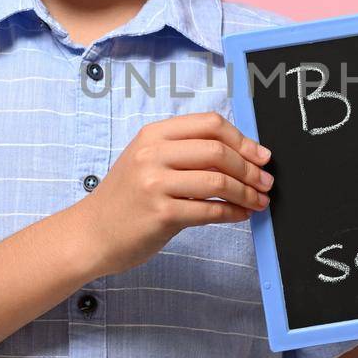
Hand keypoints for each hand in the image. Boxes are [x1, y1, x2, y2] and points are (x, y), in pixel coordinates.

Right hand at [75, 111, 274, 275]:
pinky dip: (233, 213)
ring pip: (218, 182)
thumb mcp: (148, 161)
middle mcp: (153, 154)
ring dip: (246, 193)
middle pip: (218, 151)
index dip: (242, 139)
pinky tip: (241, 215)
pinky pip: (210, 211)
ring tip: (259, 201)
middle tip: (266, 182)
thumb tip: (241, 153)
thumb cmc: (126, 198)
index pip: (210, 124)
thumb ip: (185, 151)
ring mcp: (155, 184)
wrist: (91, 233)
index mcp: (153, 135)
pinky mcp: (161, 214)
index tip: (261, 155)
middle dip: (250, 169)